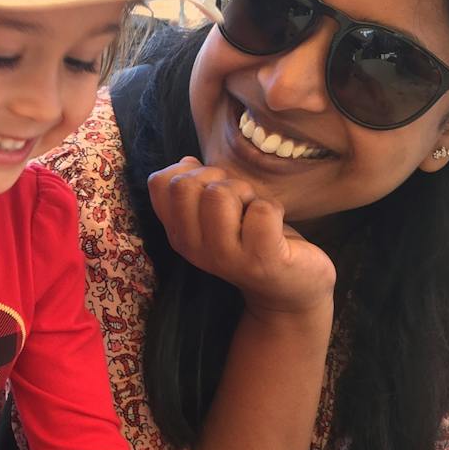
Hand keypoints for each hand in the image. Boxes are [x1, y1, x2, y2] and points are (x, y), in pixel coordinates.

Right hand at [146, 158, 334, 315]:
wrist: (288, 287)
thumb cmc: (253, 239)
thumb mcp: (215, 216)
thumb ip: (195, 191)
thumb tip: (185, 162)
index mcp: (179, 234)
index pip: (160, 184)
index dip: (190, 172)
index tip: (212, 190)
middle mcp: (194, 248)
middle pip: (185, 185)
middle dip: (218, 179)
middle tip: (239, 200)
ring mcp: (226, 257)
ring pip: (220, 193)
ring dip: (246, 193)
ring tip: (255, 212)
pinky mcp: (262, 259)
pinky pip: (261, 209)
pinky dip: (273, 207)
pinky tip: (276, 226)